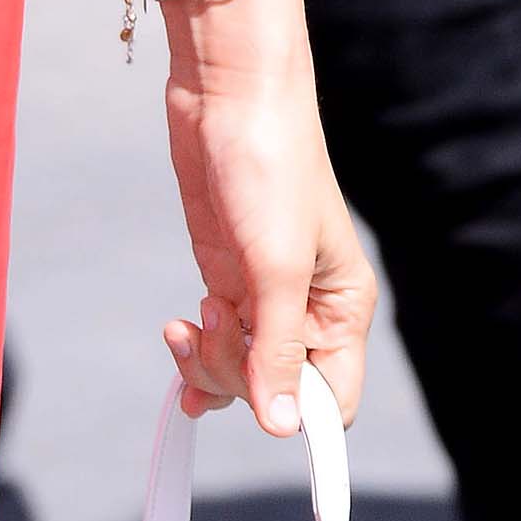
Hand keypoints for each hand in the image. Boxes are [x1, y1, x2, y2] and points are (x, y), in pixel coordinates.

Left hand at [160, 0, 374, 432]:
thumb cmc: (269, 165)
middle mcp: (306, 306)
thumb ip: (278, 349)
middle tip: (212, 321)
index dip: (296, 414)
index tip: (256, 406)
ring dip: (209, 362)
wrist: (228, 92)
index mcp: (342, 307)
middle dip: (236, 373)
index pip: (330, 398)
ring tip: (186, 325)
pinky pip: (217, 335)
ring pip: (240, 365)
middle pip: (276, 387)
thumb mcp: (275, 265)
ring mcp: (261, 290)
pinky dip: (196, 350)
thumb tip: (282, 427)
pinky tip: (178, 344)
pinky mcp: (224, 268)